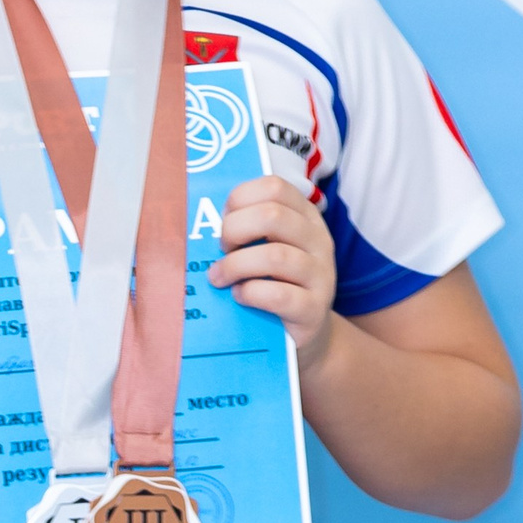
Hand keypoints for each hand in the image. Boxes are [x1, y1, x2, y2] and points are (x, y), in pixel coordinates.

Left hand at [208, 174, 336, 365]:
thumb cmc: (274, 284)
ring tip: (218, 278)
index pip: (274, 187)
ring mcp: (321, 275)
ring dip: (234, 265)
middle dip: (233, 230)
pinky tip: (239, 296)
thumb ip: (246, 230)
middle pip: (272, 216)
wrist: (303, 335)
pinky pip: (278, 295)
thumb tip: (201, 222)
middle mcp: (318, 240)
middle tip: (220, 250)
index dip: (239, 199)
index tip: (223, 220)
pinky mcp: (314, 310)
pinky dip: (250, 293)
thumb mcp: (266, 249)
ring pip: (274, 256)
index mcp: (305, 217)